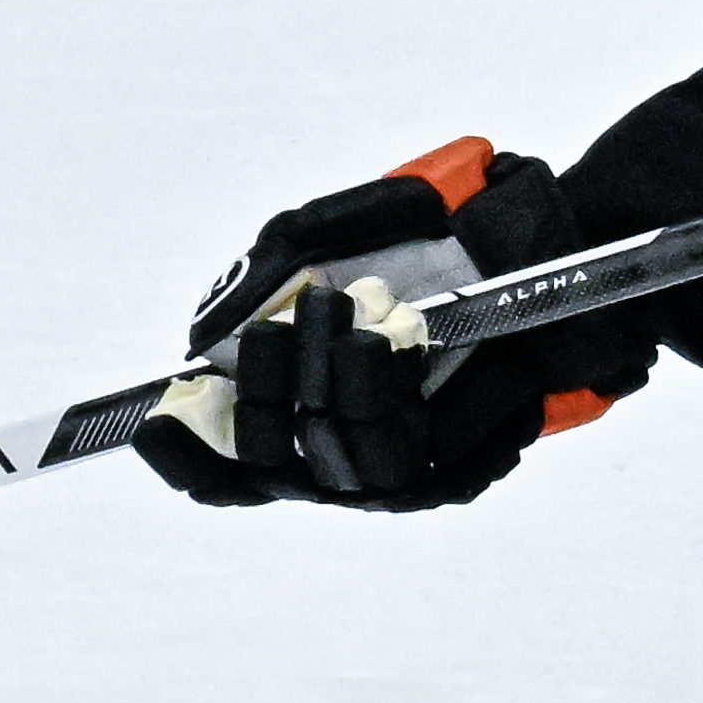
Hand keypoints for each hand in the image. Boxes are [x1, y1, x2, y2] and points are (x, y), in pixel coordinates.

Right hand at [132, 142, 647, 513]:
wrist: (539, 243)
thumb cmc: (427, 233)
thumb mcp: (338, 226)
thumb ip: (270, 268)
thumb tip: (206, 334)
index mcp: (284, 405)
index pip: (218, 469)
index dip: (184, 456)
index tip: (163, 413)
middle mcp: (328, 455)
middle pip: (276, 468)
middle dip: (277, 395)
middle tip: (300, 320)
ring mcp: (389, 473)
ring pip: (354, 469)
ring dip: (356, 397)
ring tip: (373, 328)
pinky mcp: (454, 477)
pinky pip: (432, 473)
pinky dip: (429, 413)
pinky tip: (433, 357)